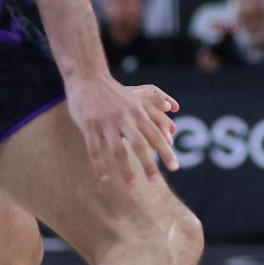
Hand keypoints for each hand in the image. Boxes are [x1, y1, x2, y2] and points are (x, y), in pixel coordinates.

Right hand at [64, 74, 179, 183]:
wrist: (88, 79)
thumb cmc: (116, 94)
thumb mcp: (138, 99)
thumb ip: (155, 114)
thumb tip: (173, 131)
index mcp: (137, 113)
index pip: (156, 135)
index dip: (166, 151)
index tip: (175, 167)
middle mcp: (124, 118)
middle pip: (140, 145)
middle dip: (149, 164)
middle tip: (155, 181)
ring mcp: (106, 123)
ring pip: (118, 150)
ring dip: (126, 169)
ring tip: (133, 185)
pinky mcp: (89, 126)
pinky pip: (95, 149)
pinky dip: (100, 165)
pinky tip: (105, 178)